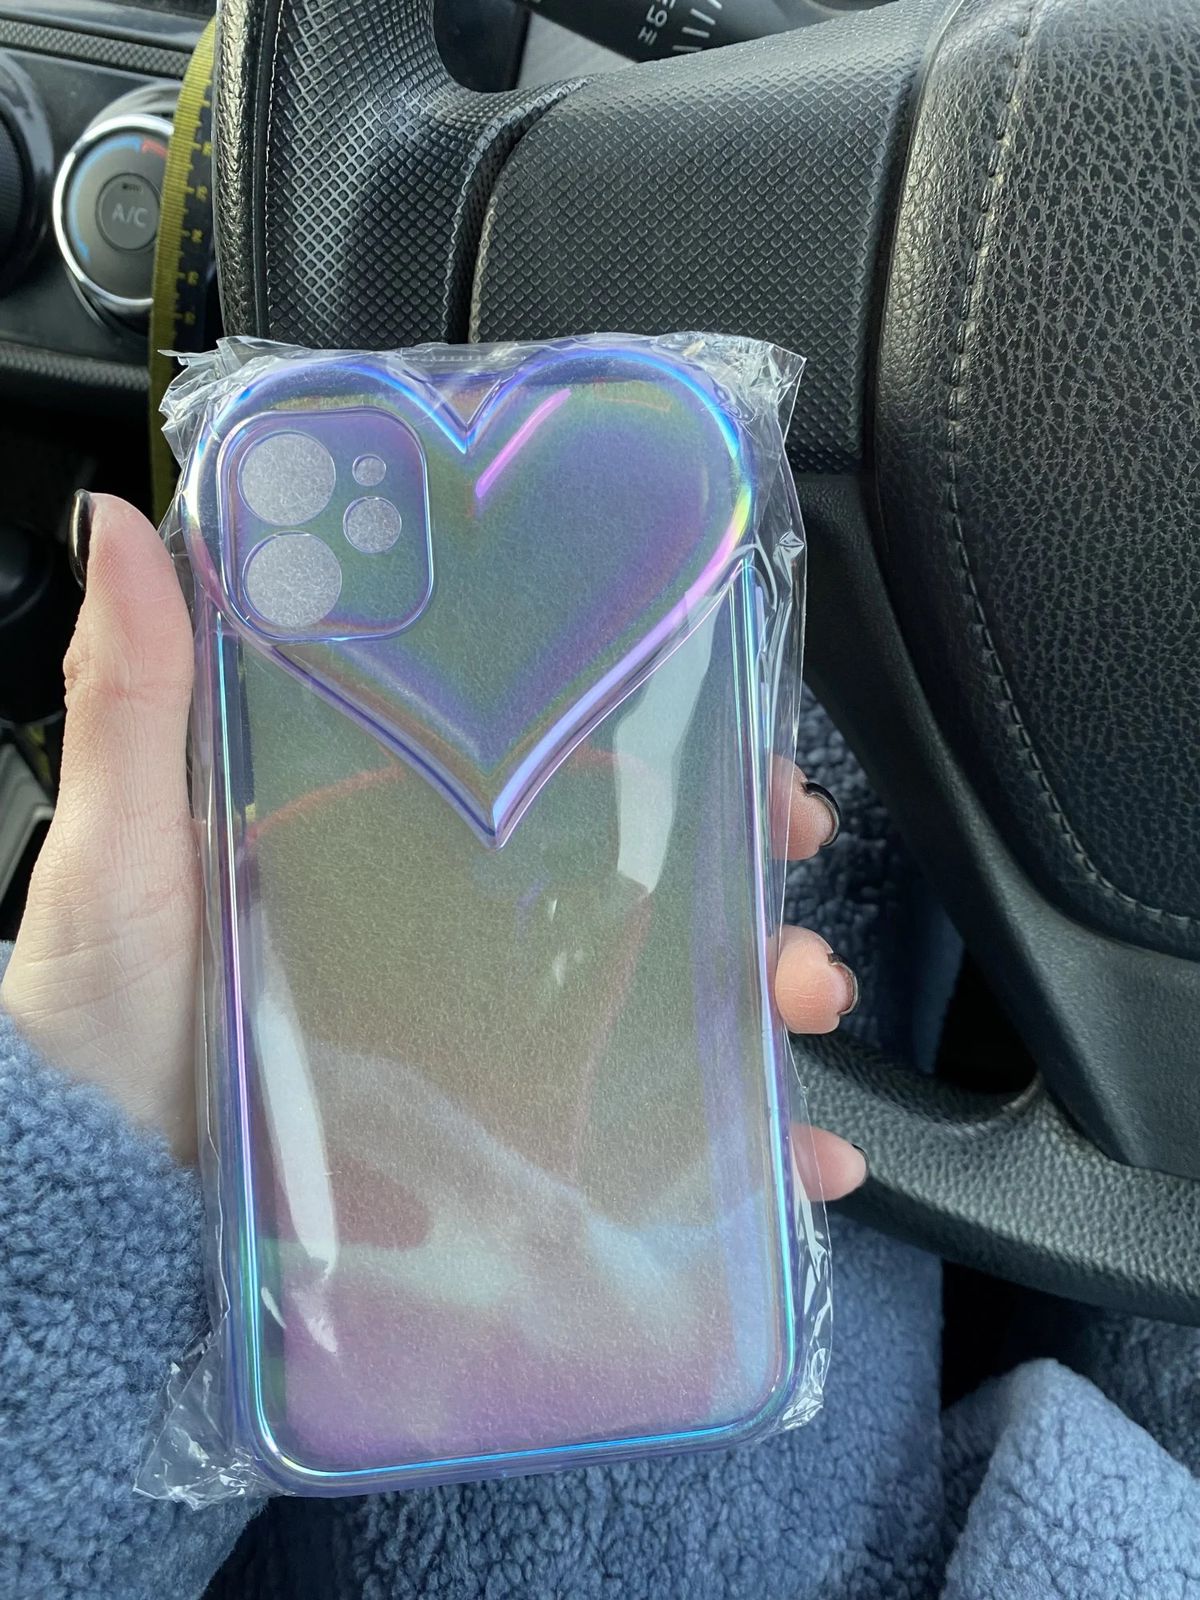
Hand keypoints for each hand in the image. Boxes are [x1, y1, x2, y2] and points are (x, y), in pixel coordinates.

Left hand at [1, 496, 865, 1197]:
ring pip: (667, 1003)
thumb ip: (134, 700)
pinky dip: (737, 1152)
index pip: (557, 774)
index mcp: (399, 844)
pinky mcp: (503, 1145)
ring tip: (803, 1003)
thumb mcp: (121, 850)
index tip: (747, 741)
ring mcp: (492, 1041)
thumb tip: (126, 524)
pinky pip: (641, 1140)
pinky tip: (798, 1164)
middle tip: (800, 866)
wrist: (101, 1213)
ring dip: (767, 999)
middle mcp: (461, 934)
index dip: (667, 748)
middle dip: (749, 872)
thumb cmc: (100, 1020)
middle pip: (642, 886)